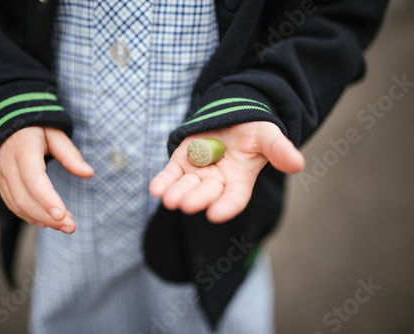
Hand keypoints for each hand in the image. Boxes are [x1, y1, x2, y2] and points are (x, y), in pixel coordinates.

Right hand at [0, 126, 93, 232]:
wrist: (2, 122)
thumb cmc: (35, 127)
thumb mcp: (54, 132)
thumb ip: (70, 154)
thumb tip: (88, 173)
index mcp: (22, 147)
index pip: (33, 177)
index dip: (46, 198)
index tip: (63, 215)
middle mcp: (7, 163)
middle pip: (25, 197)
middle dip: (48, 216)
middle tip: (71, 227)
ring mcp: (1, 175)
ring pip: (17, 204)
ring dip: (42, 219)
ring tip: (66, 225)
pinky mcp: (0, 183)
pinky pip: (12, 204)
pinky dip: (30, 216)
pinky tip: (47, 222)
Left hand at [149, 121, 304, 222]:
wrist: (232, 117)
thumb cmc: (254, 131)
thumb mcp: (268, 136)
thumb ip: (280, 150)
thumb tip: (298, 164)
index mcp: (240, 180)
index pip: (234, 197)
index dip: (226, 206)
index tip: (216, 214)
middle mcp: (217, 181)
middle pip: (207, 193)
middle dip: (197, 198)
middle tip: (186, 205)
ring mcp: (198, 173)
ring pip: (186, 186)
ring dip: (177, 193)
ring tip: (169, 200)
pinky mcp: (181, 163)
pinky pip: (170, 175)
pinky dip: (163, 182)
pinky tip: (155, 189)